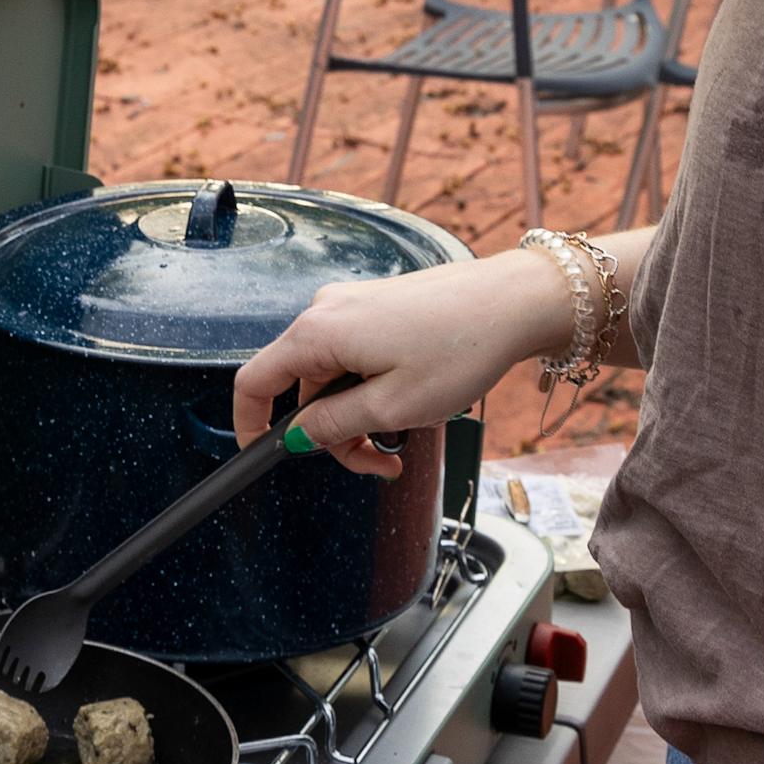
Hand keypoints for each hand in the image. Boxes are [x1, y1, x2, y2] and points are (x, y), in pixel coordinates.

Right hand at [230, 254, 569, 476]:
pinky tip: (412, 400)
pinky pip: (355, 356)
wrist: (513, 302)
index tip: (264, 455)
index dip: (250, 425)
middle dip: (333, 433)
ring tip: (407, 434)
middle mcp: (325, 312)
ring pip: (332, 376)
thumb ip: (333, 426)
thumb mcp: (391, 407)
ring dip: (359, 414)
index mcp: (317, 333)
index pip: (254, 383)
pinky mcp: (377, 306)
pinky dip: (373, 388)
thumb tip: (296, 437)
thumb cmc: (459, 348)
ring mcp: (352, 305)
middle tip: (380, 462)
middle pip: (301, 387)